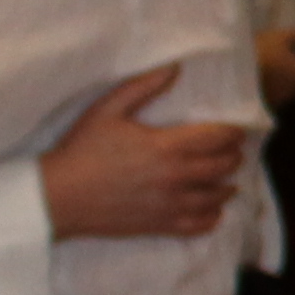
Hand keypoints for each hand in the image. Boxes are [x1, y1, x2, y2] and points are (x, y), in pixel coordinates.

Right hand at [38, 66, 245, 239]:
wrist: (57, 197)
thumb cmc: (81, 150)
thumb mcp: (107, 109)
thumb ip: (143, 87)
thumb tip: (175, 68)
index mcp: (166, 147)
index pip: (217, 138)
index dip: (233, 132)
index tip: (237, 129)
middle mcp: (175, 177)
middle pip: (224, 167)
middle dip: (234, 156)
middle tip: (234, 151)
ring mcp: (170, 205)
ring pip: (217, 197)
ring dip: (227, 186)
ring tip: (227, 179)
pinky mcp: (161, 226)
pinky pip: (201, 225)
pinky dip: (213, 216)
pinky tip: (212, 209)